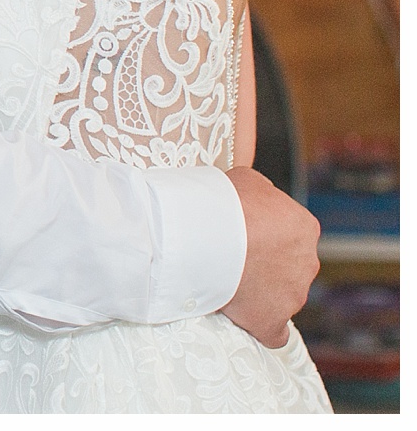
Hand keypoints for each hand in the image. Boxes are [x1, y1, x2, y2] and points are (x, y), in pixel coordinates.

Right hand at [219, 166, 320, 346]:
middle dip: (269, 263)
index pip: (294, 234)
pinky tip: (251, 321)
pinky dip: (265, 328)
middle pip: (291, 266)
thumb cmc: (226, 202)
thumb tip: (262, 204)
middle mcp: (307, 263)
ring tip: (230, 279)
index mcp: (305, 228)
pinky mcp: (274, 322)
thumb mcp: (249, 180)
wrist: (207, 234)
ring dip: (263, 291)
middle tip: (237, 256)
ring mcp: (294, 295)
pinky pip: (276, 333)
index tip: (247, 233)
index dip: (269, 234)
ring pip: (282, 296)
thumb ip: (265, 195)